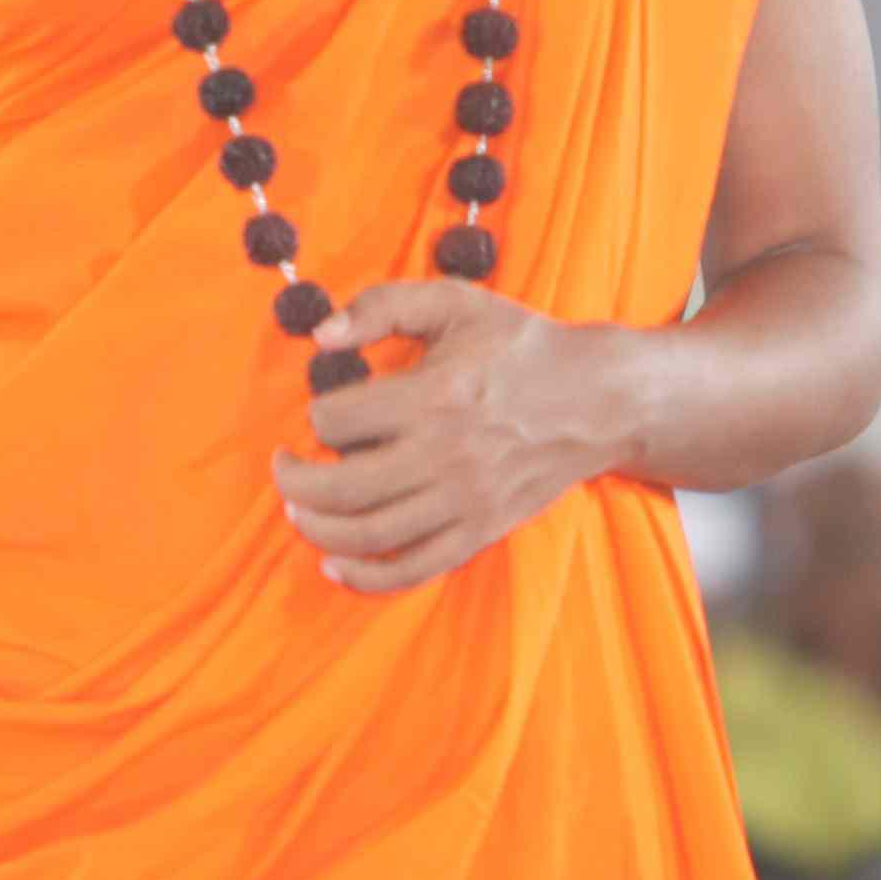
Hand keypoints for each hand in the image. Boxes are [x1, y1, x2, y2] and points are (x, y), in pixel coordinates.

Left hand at [266, 279, 627, 593]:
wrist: (597, 397)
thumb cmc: (520, 345)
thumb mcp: (455, 303)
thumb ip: (382, 306)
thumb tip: (321, 335)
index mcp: (435, 396)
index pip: (339, 421)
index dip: (318, 415)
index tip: (323, 411)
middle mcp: (446, 455)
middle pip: (341, 487)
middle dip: (294, 482)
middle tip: (283, 467)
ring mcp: (464, 500)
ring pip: (370, 533)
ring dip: (318, 528)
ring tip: (298, 511)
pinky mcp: (480, 530)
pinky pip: (414, 567)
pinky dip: (367, 576)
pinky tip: (335, 564)